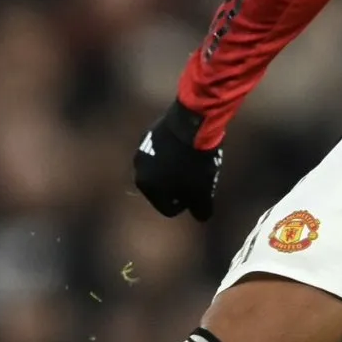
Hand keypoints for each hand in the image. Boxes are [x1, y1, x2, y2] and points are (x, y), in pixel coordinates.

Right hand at [134, 101, 221, 220]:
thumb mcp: (203, 190)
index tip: (200, 193)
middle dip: (180, 188)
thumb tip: (201, 218)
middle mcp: (138, 170)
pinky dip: (172, 154)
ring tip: (192, 163)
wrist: (191, 123)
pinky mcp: (149, 133)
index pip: (168, 208)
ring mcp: (142, 150)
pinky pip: (162, 152)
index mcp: (147, 186)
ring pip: (161, 170)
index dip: (188, 204)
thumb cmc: (195, 161)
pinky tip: (186, 148)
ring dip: (174, 170)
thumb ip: (201, 209)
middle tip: (197, 179)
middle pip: (163, 189)